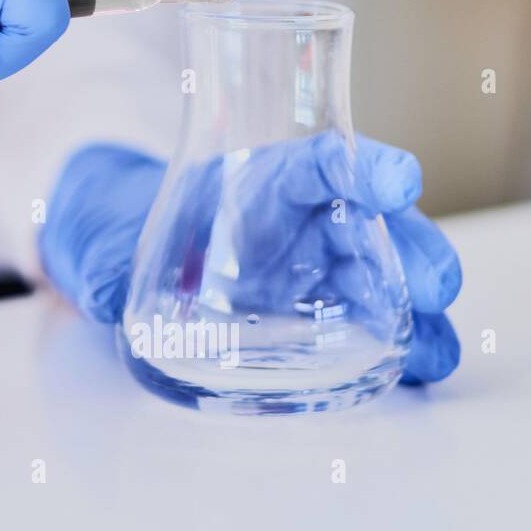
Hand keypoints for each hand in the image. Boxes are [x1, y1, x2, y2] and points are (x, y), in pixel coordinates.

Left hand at [39, 134, 461, 383]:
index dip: (358, 168)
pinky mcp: (319, 312)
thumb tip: (97, 293)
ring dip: (415, 306)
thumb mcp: (97, 235)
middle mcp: (296, 217)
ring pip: (383, 272)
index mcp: (251, 180)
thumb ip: (97, 262)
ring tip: (433, 346)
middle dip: (406, 247)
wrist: (117, 251)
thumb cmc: (115, 226)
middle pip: (367, 220)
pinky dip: (400, 343)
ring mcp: (314, 265)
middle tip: (431, 284)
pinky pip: (371, 321)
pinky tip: (417, 368)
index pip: (314, 161)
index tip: (394, 183)